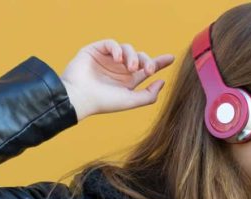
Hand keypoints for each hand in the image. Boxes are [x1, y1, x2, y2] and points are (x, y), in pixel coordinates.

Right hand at [60, 39, 175, 120]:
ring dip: (133, 56)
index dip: (159, 62)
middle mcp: (119, 69)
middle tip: (148, 70)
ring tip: (131, 68)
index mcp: (128, 80)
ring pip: (127, 49)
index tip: (171, 58)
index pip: (146, 68)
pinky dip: (117, 49)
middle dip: (147, 61)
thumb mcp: (130, 101)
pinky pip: (111, 43)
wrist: (79, 97)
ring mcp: (107, 59)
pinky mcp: (96, 50)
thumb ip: (149, 95)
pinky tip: (118, 60)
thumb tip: (162, 81)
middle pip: (140, 57)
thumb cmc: (103, 102)